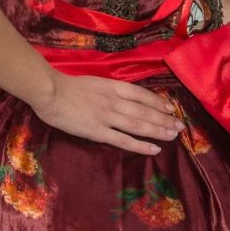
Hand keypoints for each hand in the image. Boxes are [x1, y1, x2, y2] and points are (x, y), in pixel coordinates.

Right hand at [30, 72, 182, 155]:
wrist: (49, 91)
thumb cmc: (66, 86)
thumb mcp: (93, 82)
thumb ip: (108, 90)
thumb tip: (122, 95)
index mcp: (113, 87)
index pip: (142, 94)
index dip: (158, 101)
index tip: (170, 108)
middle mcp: (115, 101)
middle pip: (145, 111)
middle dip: (165, 119)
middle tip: (180, 126)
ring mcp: (108, 117)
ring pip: (139, 125)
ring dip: (158, 130)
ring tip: (173, 136)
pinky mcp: (99, 132)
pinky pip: (124, 140)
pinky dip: (141, 145)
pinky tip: (154, 149)